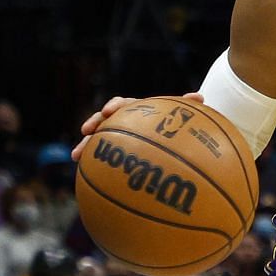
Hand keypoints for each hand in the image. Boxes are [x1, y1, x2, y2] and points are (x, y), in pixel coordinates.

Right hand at [72, 91, 204, 161]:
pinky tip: (86, 178)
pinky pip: (103, 159)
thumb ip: (187, 109)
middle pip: (104, 119)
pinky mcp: (117, 153)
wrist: (175, 137)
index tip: (110, 111)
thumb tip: (198, 97)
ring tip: (76, 156)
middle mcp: (125, 121)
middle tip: (87, 129)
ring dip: (86, 145)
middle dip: (94, 123)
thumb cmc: (180, 127)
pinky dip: (94, 166)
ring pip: (98, 139)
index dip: (115, 106)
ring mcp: (119, 137)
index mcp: (138, 110)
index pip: (123, 104)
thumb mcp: (185, 119)